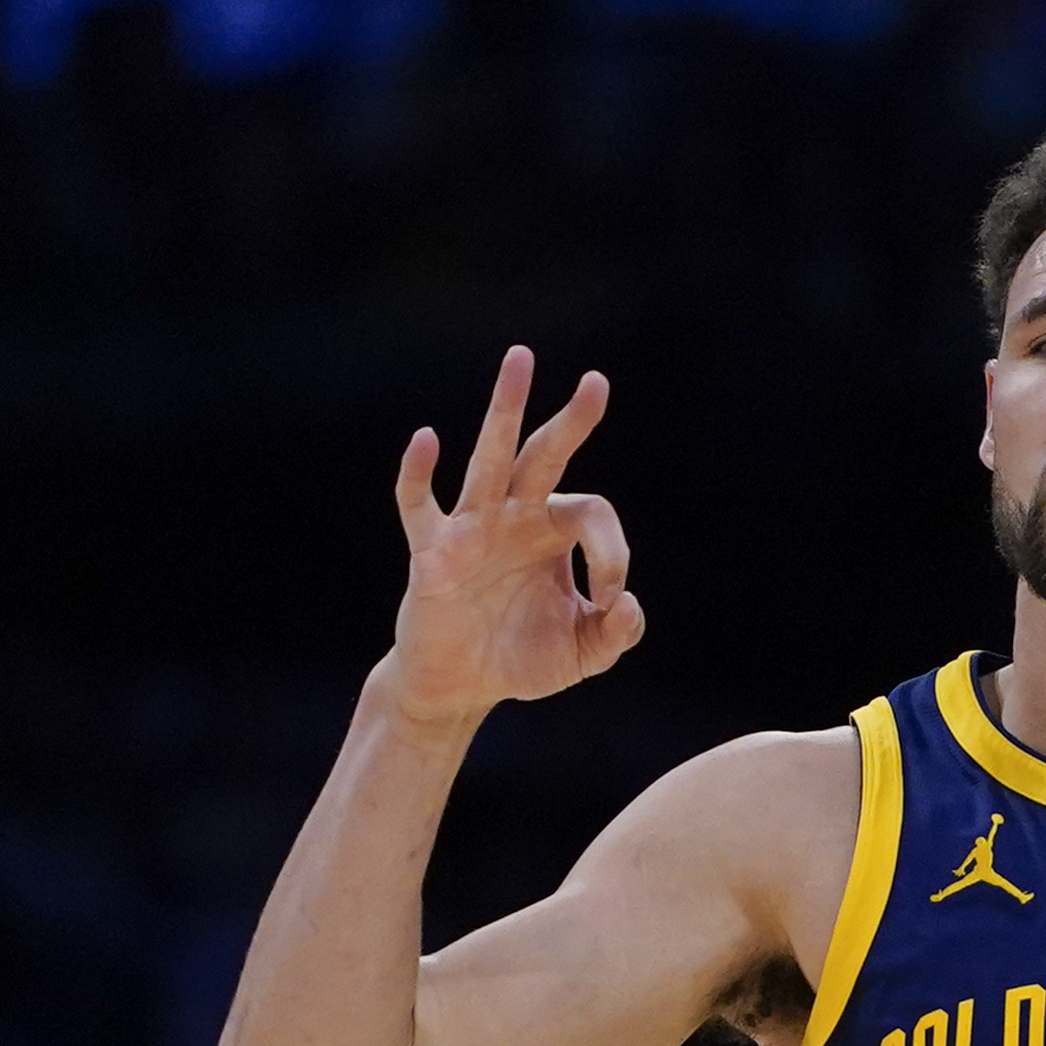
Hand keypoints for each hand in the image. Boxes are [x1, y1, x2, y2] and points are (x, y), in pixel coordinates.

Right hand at [383, 346, 644, 725]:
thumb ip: (616, 634)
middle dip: (572, 422)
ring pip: (492, 460)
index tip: (609, 601)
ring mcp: (473, 528)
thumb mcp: (582, 653)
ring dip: (507, 410)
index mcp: (555, 532)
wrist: (460, 686)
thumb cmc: (520, 658)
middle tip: (598, 382)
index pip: (594, 516)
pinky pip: (419, 503)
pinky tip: (425, 438)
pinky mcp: (431, 551)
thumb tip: (627, 605)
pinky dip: (418, 472)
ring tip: (522, 359)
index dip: (613, 555)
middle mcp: (516, 518)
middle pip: (546, 456)